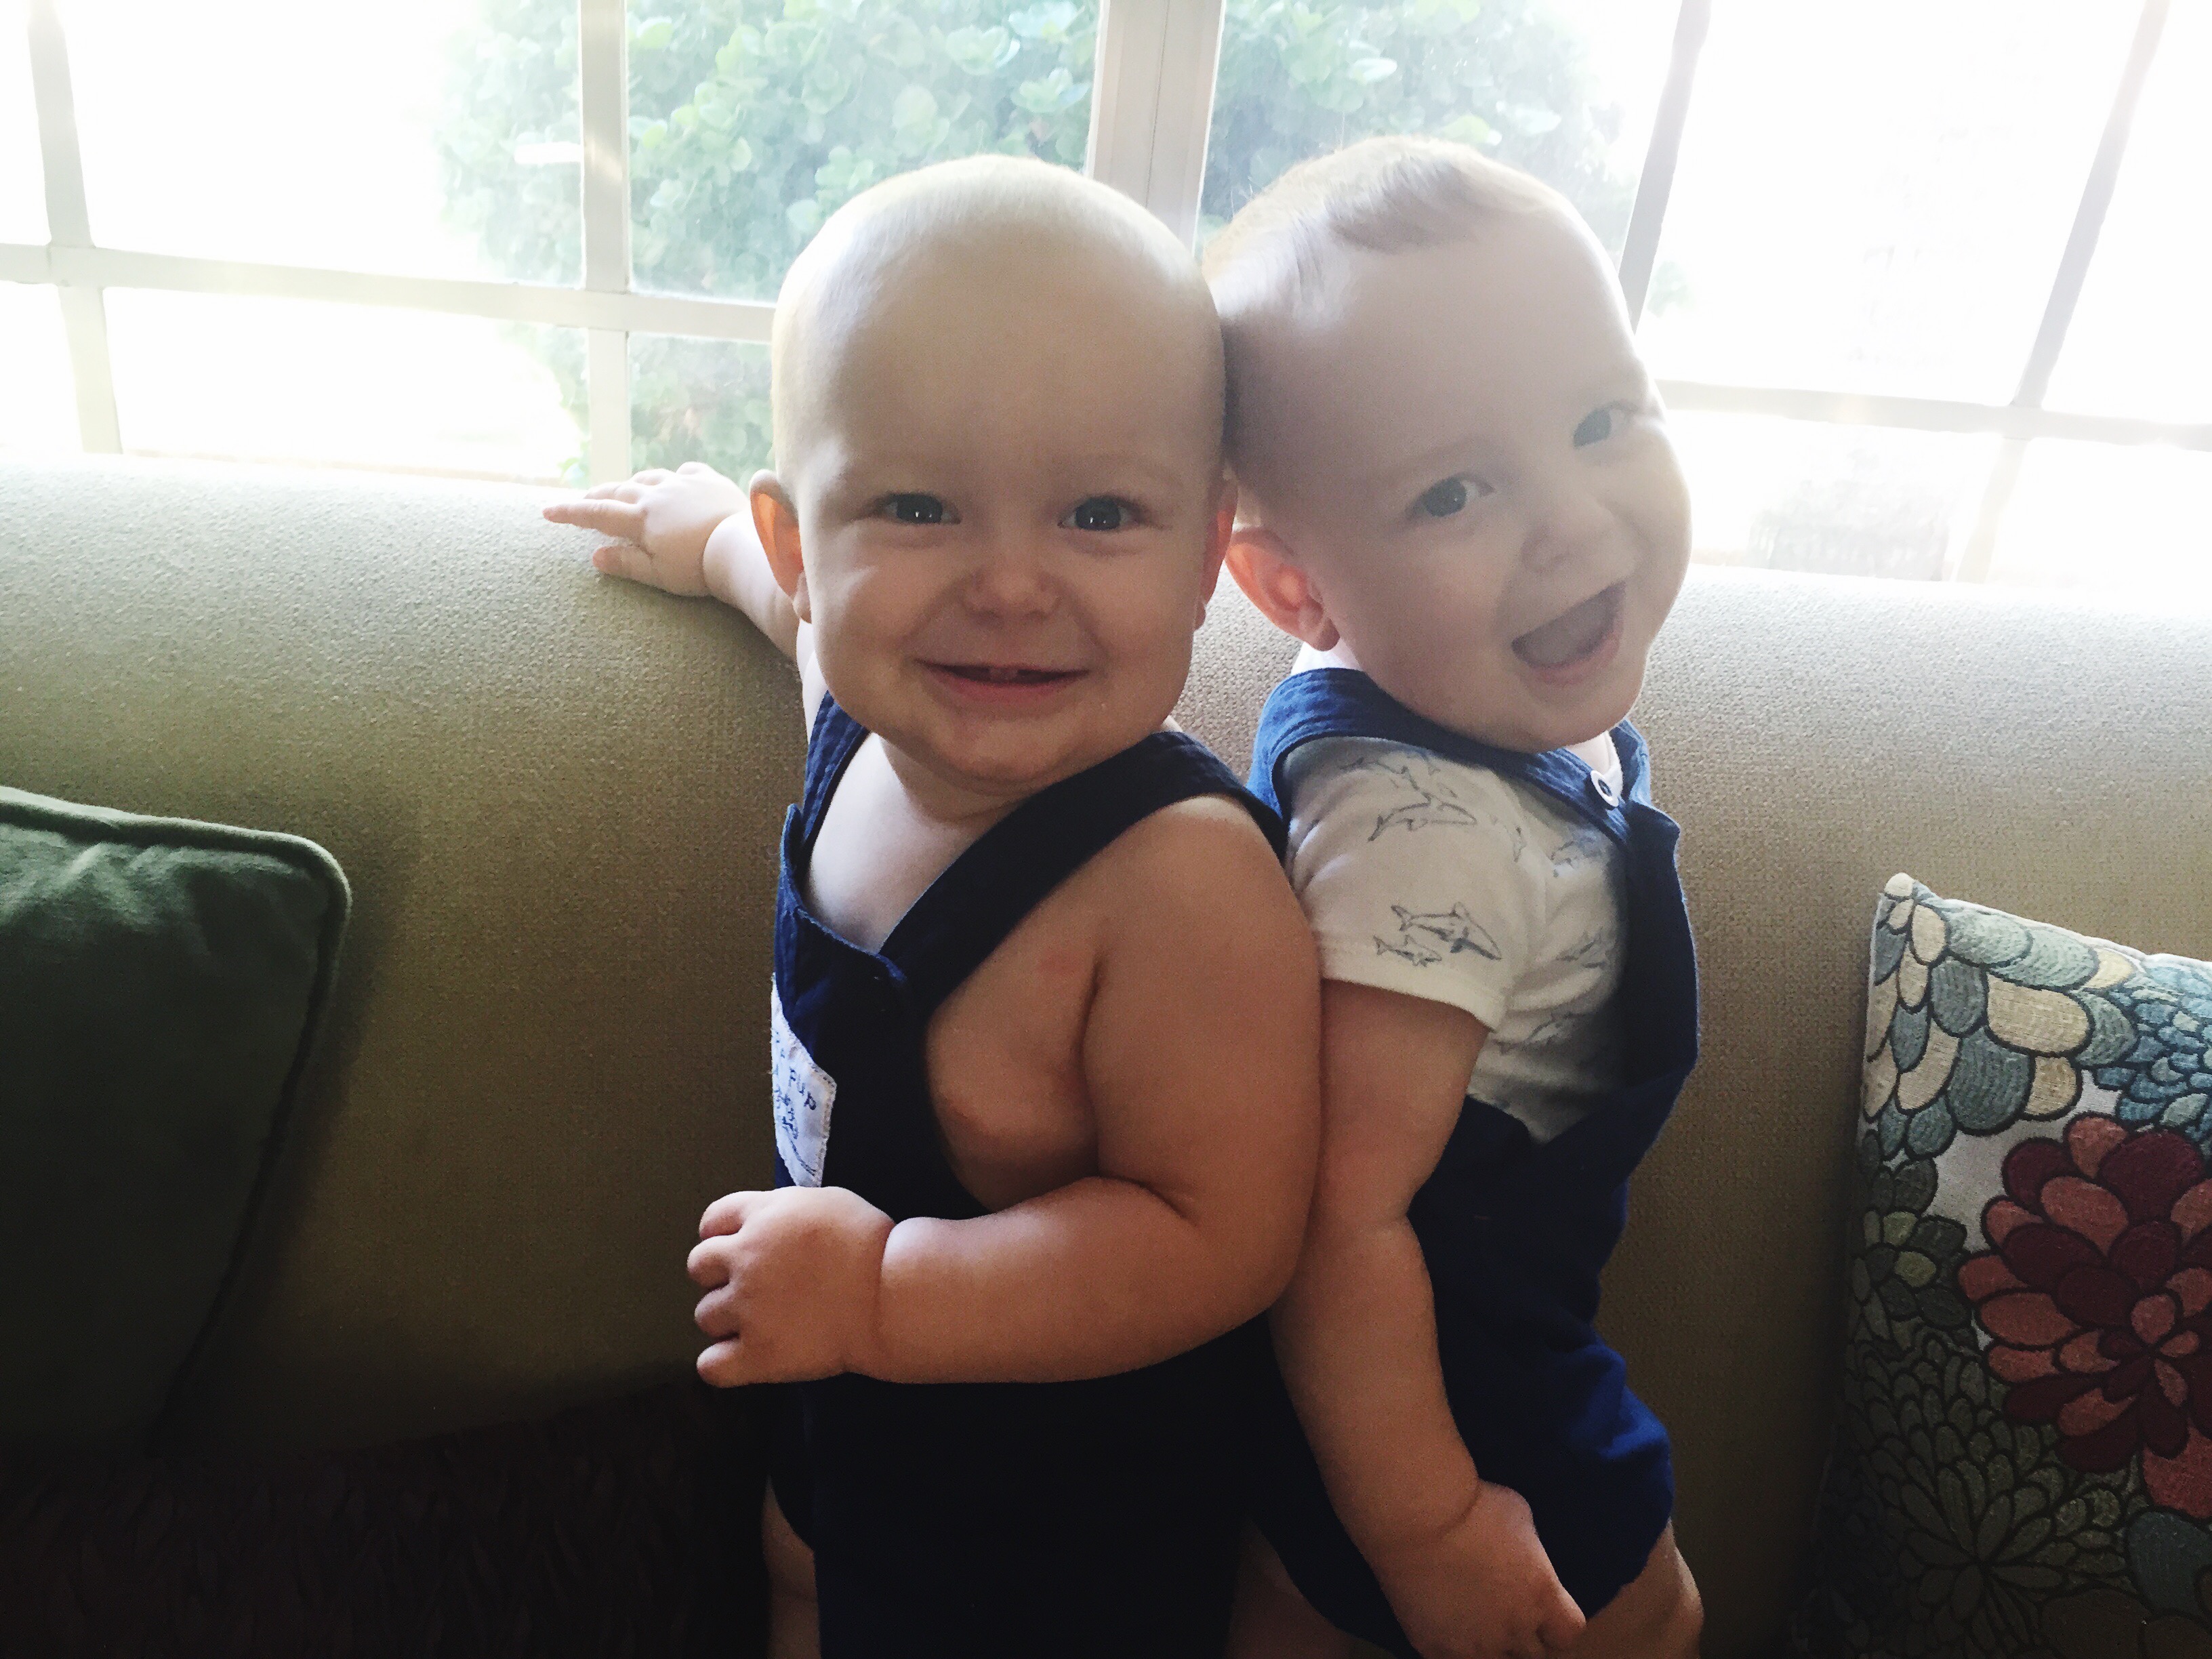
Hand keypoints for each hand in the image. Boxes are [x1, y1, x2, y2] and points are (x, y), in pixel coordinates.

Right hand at [543, 462, 749, 595]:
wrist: (742, 547)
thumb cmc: (699, 568)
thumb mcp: (658, 574)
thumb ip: (627, 563)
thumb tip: (595, 556)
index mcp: (641, 519)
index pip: (597, 514)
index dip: (570, 513)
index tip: (547, 512)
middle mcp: (657, 495)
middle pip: (620, 490)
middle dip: (599, 495)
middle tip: (585, 499)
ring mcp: (684, 484)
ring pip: (650, 477)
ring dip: (634, 483)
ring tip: (628, 489)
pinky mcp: (710, 481)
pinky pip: (688, 472)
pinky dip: (676, 476)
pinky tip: (677, 480)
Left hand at [689, 1187, 893, 1385]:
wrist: (893, 1294)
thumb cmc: (871, 1244)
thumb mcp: (824, 1201)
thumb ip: (779, 1210)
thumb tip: (757, 1223)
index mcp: (763, 1217)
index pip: (712, 1220)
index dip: (721, 1236)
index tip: (736, 1250)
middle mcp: (746, 1258)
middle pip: (699, 1266)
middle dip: (721, 1276)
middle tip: (754, 1288)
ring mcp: (748, 1308)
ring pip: (705, 1315)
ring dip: (727, 1319)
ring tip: (763, 1323)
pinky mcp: (758, 1353)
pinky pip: (710, 1366)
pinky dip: (722, 1364)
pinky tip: (745, 1358)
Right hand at [1373, 1481, 1585, 1658]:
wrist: (1417, 1517)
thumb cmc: (1470, 1506)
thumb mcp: (1519, 1518)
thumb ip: (1528, 1551)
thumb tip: (1522, 1557)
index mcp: (1542, 1597)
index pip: (1568, 1632)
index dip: (1557, 1624)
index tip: (1545, 1611)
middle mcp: (1514, 1628)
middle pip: (1534, 1654)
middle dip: (1525, 1635)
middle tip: (1508, 1614)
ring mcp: (1475, 1644)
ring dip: (1493, 1648)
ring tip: (1478, 1626)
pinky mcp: (1437, 1647)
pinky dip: (1455, 1650)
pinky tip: (1448, 1629)